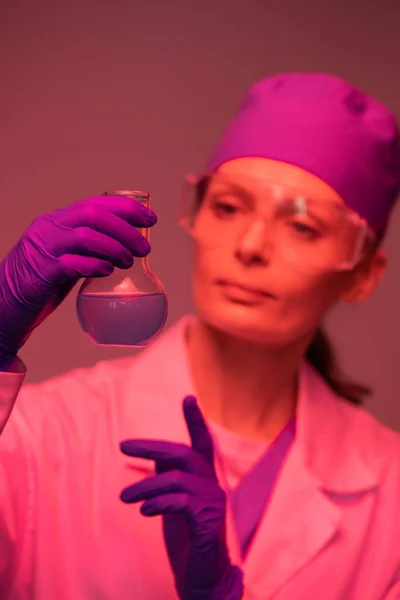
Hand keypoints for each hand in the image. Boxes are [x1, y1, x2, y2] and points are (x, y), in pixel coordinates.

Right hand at [0, 195, 155, 363]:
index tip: (150, 219)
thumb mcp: (64, 254)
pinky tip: (108, 271)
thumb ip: (87, 247)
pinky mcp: (41, 273)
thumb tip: (126, 245)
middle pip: (94, 215)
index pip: (95, 203)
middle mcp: (49, 229)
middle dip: (126, 229)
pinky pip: (73, 264)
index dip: (126, 208)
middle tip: (145, 248)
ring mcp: (43, 249)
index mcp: (56, 220)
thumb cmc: (39, 281)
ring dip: (115, 247)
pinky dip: (96, 265)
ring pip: (86, 236)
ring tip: (129, 262)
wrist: (4, 304)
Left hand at [120, 395, 243, 599]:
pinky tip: (144, 511)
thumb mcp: (173, 502)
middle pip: (184, 453)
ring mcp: (213, 502)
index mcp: (204, 478)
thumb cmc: (186, 538)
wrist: (203, 578)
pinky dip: (159, 502)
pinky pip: (181, 501)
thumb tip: (156, 452)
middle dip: (152, 445)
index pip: (202, 442)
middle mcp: (212, 484)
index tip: (189, 397)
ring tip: (123, 498)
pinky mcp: (208, 520)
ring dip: (145, 486)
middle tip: (123, 445)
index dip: (196, 420)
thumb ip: (169, 477)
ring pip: (176, 478)